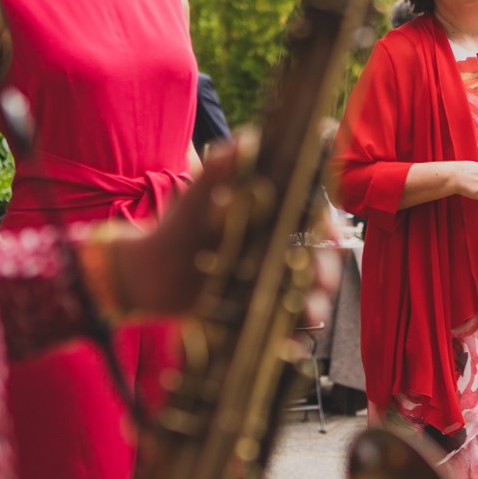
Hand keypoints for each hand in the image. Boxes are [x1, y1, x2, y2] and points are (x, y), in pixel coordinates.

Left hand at [113, 139, 341, 325]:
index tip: (330, 234)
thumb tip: (246, 139)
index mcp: (272, 218)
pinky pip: (285, 324)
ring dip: (317, 303)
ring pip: (307, 292)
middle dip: (327, 270)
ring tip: (309, 312)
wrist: (148, 273)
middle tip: (321, 281)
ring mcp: (270, 283)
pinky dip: (294, 334)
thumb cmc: (177, 227)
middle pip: (318, 258)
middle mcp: (278, 250)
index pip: (312, 218)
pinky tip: (294, 339)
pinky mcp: (258, 312)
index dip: (327, 225)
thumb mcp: (197, 196)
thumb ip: (220, 169)